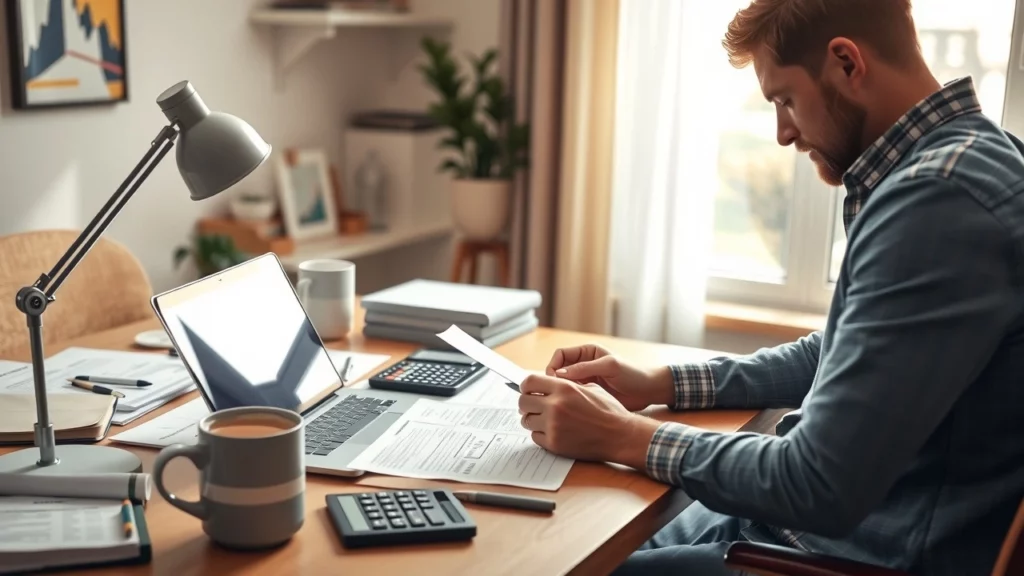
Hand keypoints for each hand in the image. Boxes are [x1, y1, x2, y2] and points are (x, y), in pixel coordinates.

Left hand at [518, 374, 659, 467]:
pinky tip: (553, 432)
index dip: (526, 386)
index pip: (529, 382)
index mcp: (564, 388)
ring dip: (533, 420)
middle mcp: (555, 406)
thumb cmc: (608, 411)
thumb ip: (566, 384)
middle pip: (523, 402)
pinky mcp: (554, 444)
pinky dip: (541, 434)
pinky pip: (535, 437)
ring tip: (545, 420)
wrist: (620, 435)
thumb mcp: (589, 387)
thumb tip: (547, 383)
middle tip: (535, 407)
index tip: (528, 390)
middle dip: (528, 404)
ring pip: (526, 421)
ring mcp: (553, 426)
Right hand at [545, 345, 673, 410]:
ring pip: (564, 385)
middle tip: (556, 393)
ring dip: (561, 392)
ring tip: (564, 401)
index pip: (560, 355)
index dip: (553, 366)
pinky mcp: (589, 394)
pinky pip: (572, 396)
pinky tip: (572, 407)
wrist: (648, 391)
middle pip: (558, 370)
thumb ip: (585, 368)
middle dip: (554, 381)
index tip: (553, 380)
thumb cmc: (633, 374)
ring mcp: (586, 380)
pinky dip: (569, 400)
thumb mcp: (609, 367)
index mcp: (587, 352)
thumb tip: (559, 374)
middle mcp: (583, 365)